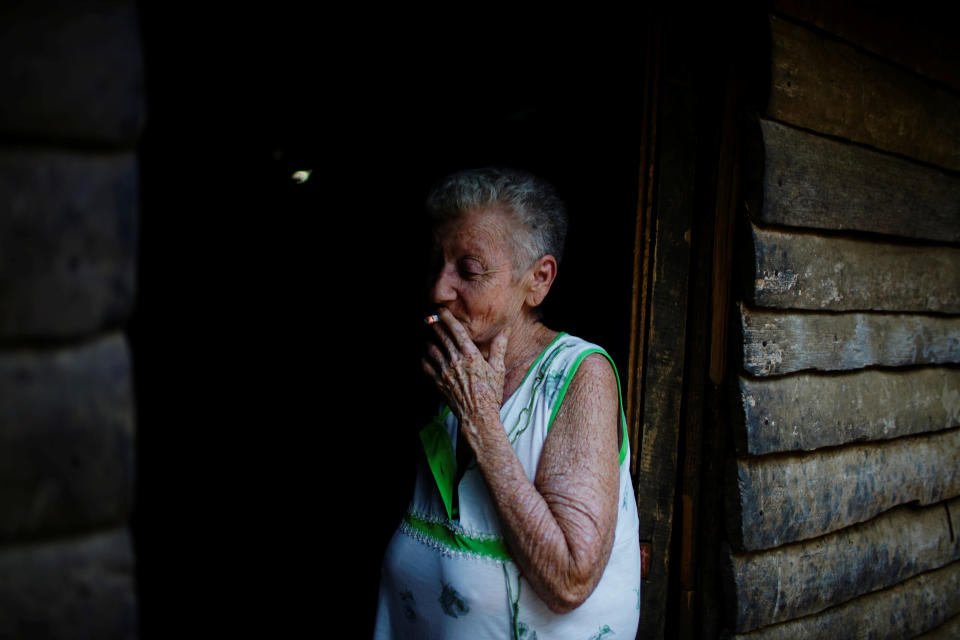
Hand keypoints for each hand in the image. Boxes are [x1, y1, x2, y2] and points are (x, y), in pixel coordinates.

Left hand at [422, 309, 508, 431]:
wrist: (478, 416)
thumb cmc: (490, 393)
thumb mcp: (498, 368)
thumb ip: (499, 346)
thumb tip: (506, 328)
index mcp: (471, 355)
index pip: (456, 330)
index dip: (447, 318)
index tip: (441, 310)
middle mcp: (455, 361)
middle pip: (440, 336)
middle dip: (435, 324)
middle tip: (432, 317)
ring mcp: (445, 372)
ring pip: (431, 348)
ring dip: (429, 339)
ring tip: (429, 334)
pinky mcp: (438, 382)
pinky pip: (425, 365)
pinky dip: (424, 357)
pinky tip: (426, 354)